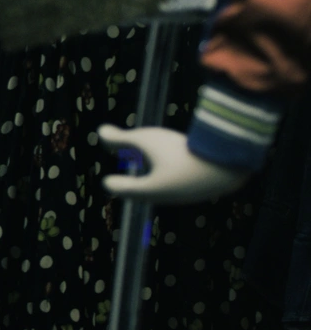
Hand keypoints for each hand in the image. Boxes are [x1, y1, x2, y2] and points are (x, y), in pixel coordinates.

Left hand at [97, 125, 247, 203]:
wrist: (229, 164)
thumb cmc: (182, 151)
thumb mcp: (148, 139)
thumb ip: (122, 138)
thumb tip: (100, 131)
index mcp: (147, 190)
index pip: (122, 189)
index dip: (115, 183)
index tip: (108, 180)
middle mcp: (165, 198)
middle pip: (142, 193)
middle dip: (133, 185)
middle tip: (125, 178)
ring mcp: (186, 196)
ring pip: (164, 191)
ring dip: (156, 180)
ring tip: (154, 168)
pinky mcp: (204, 190)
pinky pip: (185, 187)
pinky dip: (177, 177)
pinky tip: (181, 168)